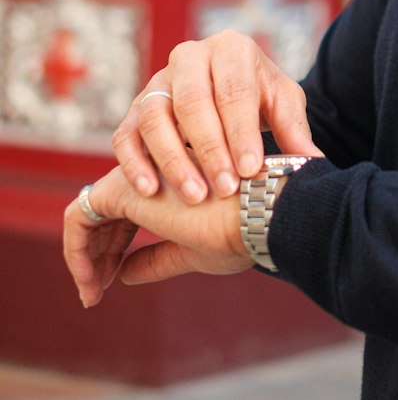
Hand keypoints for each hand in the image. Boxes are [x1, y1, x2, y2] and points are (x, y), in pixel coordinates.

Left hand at [64, 164, 249, 308]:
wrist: (256, 212)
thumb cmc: (237, 230)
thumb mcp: (191, 251)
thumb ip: (156, 258)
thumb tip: (124, 274)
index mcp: (168, 185)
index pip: (126, 216)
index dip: (113, 250)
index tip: (110, 283)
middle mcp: (149, 172)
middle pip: (106, 216)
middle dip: (96, 255)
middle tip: (94, 292)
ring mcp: (135, 175)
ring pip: (88, 214)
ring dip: (83, 256)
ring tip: (91, 291)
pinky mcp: (121, 189)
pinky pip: (78, 217)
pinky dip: (75, 251)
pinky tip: (89, 281)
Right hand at [112, 30, 320, 202]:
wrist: (230, 88)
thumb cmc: (260, 96)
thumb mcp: (282, 103)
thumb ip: (294, 130)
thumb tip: (313, 163)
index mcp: (231, 48)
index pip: (233, 89)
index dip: (241, 130)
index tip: (251, 169)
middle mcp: (190, 57)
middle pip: (192, 100)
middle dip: (209, 148)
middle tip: (226, 188)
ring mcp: (158, 81)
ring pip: (154, 115)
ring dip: (173, 159)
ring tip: (194, 197)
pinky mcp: (135, 107)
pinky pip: (126, 133)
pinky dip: (134, 162)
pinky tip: (150, 192)